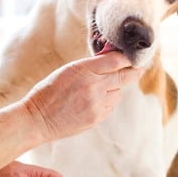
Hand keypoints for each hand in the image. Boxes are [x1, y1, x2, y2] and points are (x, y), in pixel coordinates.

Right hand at [23, 52, 140, 141]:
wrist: (37, 119)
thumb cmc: (47, 92)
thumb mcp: (66, 71)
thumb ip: (89, 66)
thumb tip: (110, 61)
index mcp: (83, 70)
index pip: (116, 60)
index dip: (127, 58)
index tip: (132, 57)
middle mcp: (93, 86)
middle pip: (125, 76)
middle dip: (134, 71)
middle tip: (140, 68)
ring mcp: (97, 104)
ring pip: (118, 92)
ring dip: (115, 88)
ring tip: (99, 89)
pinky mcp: (96, 118)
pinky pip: (110, 106)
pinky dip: (107, 101)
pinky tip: (92, 101)